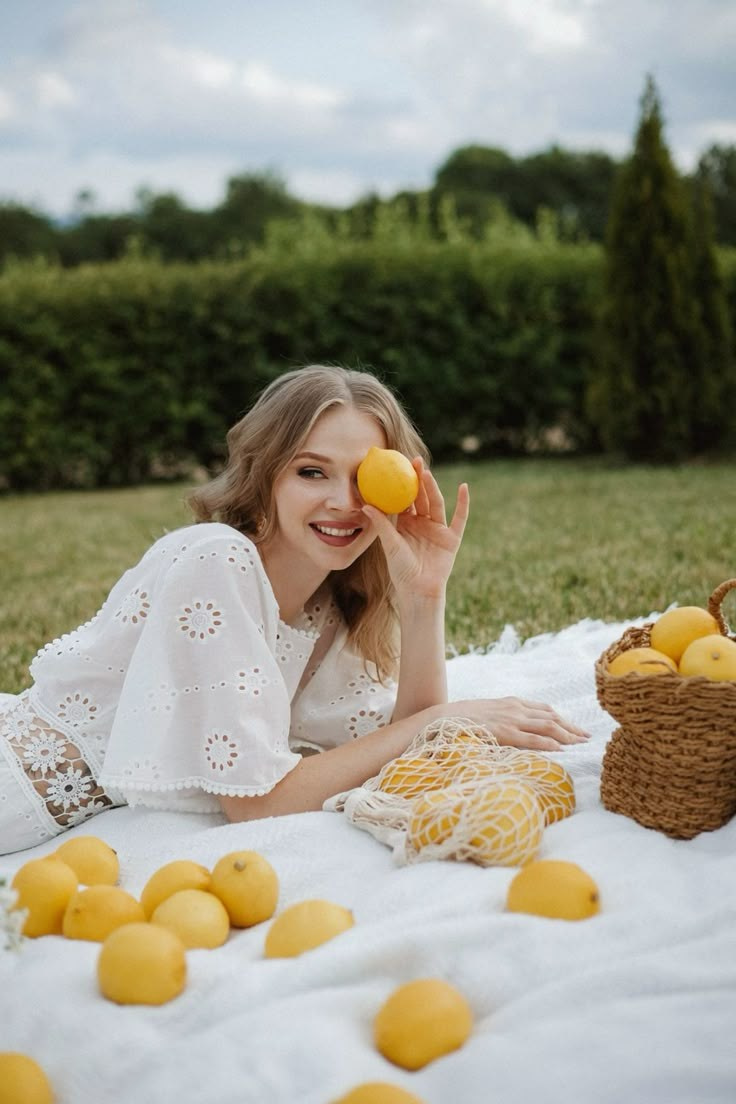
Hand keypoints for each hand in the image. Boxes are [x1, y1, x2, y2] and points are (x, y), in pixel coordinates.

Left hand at [361, 459, 468, 601]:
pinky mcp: (452, 538)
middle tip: (413, 461)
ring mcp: (438, 530)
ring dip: (432, 488)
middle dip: (418, 479)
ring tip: (426, 473)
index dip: (401, 482)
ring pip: (436, 504)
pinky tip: (464, 488)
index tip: (396, 465)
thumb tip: (365, 504)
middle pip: (420, 497)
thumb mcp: (390, 544)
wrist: (419, 590)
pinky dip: (463, 503)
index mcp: (405, 524)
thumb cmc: (401, 570)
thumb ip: (381, 524)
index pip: (403, 499)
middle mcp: (422, 523)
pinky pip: (460, 518)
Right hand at [439, 697, 590, 751]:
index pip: (545, 709)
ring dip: (566, 735)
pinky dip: (548, 744)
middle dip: (571, 727)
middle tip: (586, 737)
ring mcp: (510, 719)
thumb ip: (504, 718)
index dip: (563, 719)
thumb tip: (516, 730)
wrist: (441, 718)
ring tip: (580, 743)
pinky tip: (560, 750)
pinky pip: (531, 739)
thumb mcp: (488, 713)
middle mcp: (515, 708)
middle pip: (551, 717)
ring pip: (546, 727)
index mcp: (511, 702)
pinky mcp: (503, 733)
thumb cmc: (462, 719)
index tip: (576, 728)